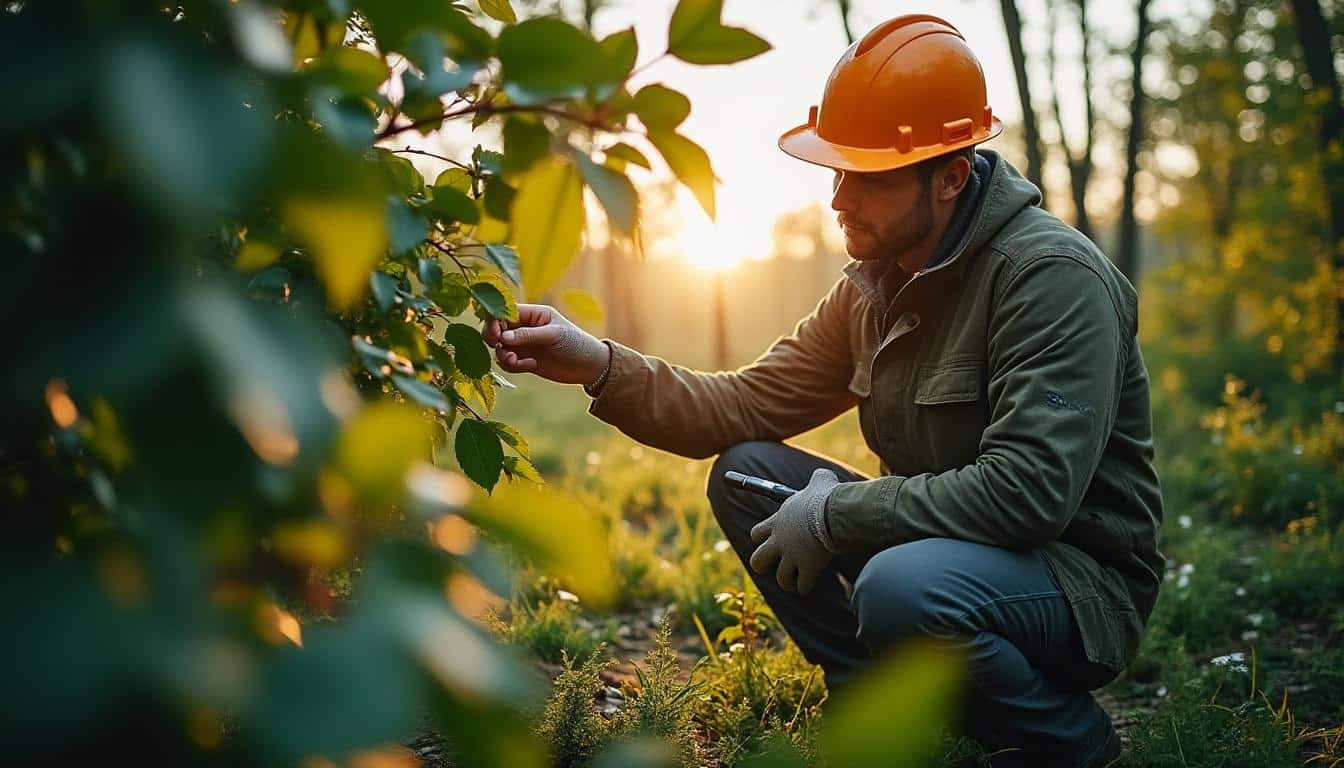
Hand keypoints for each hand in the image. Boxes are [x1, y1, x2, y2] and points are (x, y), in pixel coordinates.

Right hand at [482, 304, 609, 385]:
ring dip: (503, 354)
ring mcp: (525, 344)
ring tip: (515, 361)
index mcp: (533, 313)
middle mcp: (525, 327)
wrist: (590, 367)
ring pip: (500, 347)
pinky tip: (531, 365)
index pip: (505, 311)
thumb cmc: (576, 343)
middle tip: (497, 345)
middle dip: (493, 337)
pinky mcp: (526, 360)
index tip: (496, 333)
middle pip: (497, 328)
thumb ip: (527, 335)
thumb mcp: (553, 335)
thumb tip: (502, 337)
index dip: (495, 320)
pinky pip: (508, 362)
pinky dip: (513, 365)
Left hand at [748, 468, 840, 594]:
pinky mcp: (808, 568)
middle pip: (758, 560)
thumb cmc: (826, 496)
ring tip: (793, 581)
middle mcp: (781, 541)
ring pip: (780, 578)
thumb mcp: (819, 481)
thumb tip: (824, 476)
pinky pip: (802, 586)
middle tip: (771, 565)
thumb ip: (816, 480)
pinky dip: (804, 587)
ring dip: (786, 581)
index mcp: (778, 521)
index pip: (757, 533)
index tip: (770, 539)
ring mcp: (793, 557)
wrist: (835, 513)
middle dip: (763, 564)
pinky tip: (808, 585)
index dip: (761, 538)